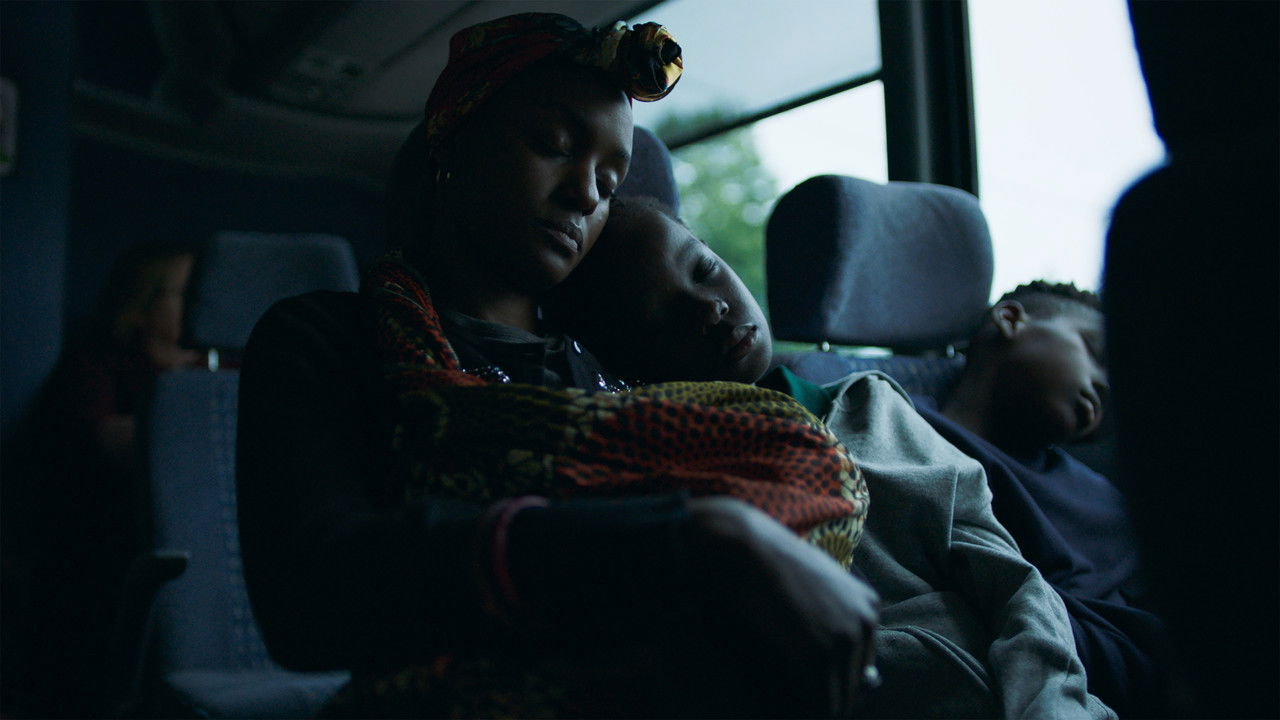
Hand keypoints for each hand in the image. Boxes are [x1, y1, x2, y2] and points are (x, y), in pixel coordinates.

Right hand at [677, 496, 879, 717]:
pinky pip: (821, 703)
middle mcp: (865, 622)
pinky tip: (789, 710)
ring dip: (818, 707)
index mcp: (868, 605)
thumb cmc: (768, 559)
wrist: (744, 545)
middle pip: (856, 684)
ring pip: (841, 699)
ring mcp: (844, 638)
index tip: (812, 689)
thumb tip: (828, 657)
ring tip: (793, 707)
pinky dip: (806, 712)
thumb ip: (831, 614)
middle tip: (800, 701)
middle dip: (831, 697)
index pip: (864, 664)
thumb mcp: (814, 582)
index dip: (838, 682)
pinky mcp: (817, 655)